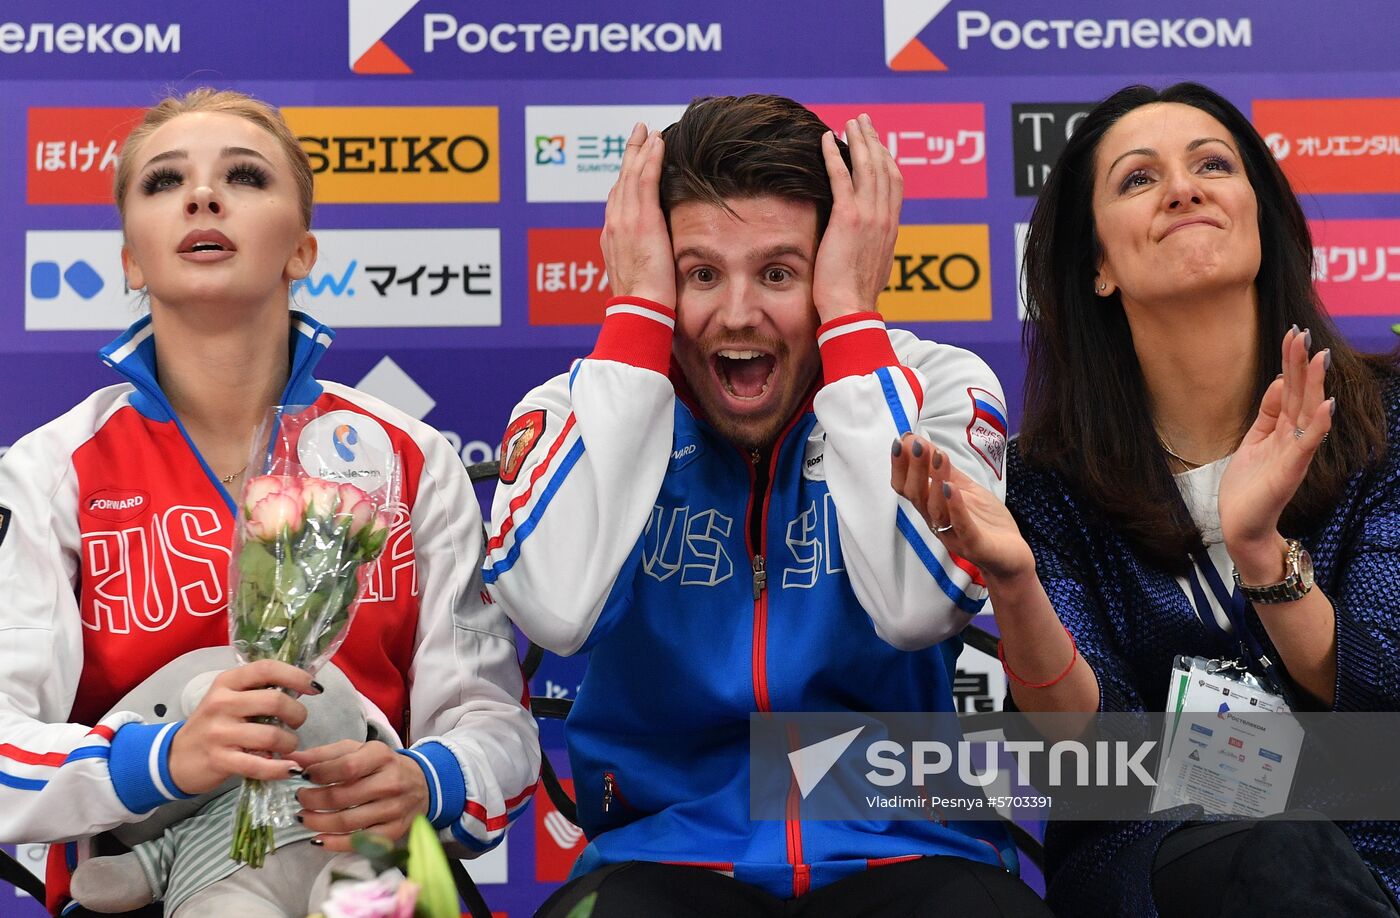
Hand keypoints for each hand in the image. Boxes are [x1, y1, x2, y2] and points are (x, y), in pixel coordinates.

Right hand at [167, 659, 315, 794]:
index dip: (296, 676)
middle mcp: (222, 703)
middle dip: (297, 714)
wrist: (176, 757)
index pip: (267, 669)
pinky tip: (289, 768)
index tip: (313, 688)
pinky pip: (259, 765)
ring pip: (272, 735)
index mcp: (228, 682)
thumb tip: (302, 687)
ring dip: (290, 743)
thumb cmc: (214, 724)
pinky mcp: (219, 759)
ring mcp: (219, 732)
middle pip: (275, 701)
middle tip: (296, 723)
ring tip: (287, 746)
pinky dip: (280, 768)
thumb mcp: (230, 698)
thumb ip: (258, 691)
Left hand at [292, 740, 429, 849]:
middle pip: (342, 797)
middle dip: (312, 800)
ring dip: (318, 822)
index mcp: (381, 756)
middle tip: (300, 798)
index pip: (345, 767)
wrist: (422, 784)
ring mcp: (393, 809)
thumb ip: (325, 754)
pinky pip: (360, 842)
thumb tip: (292, 758)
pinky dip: (335, 844)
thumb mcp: (358, 750)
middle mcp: (390, 782)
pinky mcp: (393, 831)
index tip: (303, 777)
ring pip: (347, 822)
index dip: (319, 774)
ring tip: (304, 817)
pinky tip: (319, 838)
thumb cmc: (382, 766)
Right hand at [599, 121, 672, 304]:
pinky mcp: (641, 219)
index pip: (617, 200)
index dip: (625, 178)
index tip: (633, 162)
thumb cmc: (644, 302)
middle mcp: (614, 224)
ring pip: (631, 175)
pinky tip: (658, 142)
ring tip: (649, 130)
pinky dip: (650, 157)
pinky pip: (645, 179)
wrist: (640, 308)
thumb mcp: (640, 277)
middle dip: (630, 154)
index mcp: (612, 238)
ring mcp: (625, 220)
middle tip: (639, 132)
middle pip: (621, 181)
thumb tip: (654, 258)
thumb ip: (643, 260)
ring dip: (641, 149)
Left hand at [812, 114, 902, 322]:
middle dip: (874, 140)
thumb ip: (871, 249)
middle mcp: (884, 217)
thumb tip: (867, 246)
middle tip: (864, 121)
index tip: (878, 144)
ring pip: (867, 167)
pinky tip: (827, 139)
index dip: (886, 159)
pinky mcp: (847, 218)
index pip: (894, 184)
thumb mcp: (872, 267)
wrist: (852, 307)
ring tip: (850, 122)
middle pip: (884, 167)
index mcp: (891, 227)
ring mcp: (868, 216)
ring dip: (858, 140)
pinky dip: (835, 155)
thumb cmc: (856, 296)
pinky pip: (841, 177)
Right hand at [891, 434, 1034, 583]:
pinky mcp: (974, 546)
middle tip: (916, 444)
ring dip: (935, 480)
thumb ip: (944, 470)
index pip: (906, 488)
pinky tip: (952, 488)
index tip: (902, 440)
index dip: (900, 466)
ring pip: (935, 509)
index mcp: (932, 508)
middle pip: (916, 496)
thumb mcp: (965, 489)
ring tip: (938, 456)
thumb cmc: (987, 523)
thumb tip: (921, 442)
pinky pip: (961, 526)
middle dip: (914, 468)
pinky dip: (955, 506)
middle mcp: (937, 522)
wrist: (1012, 557)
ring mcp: (954, 535)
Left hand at [1219, 327, 1332, 579]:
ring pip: (1307, 414)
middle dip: (1302, 365)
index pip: (1290, 390)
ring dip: (1314, 386)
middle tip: (1304, 334)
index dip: (1291, 363)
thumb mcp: (1254, 441)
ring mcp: (1294, 454)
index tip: (1293, 335)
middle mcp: (1293, 439)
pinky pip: (1307, 444)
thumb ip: (1268, 415)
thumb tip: (1279, 382)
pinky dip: (1317, 425)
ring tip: (1320, 359)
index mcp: (1282, 431)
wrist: (1242, 526)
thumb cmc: (1249, 487)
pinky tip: (1325, 406)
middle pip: (1300, 395)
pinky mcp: (1290, 471)